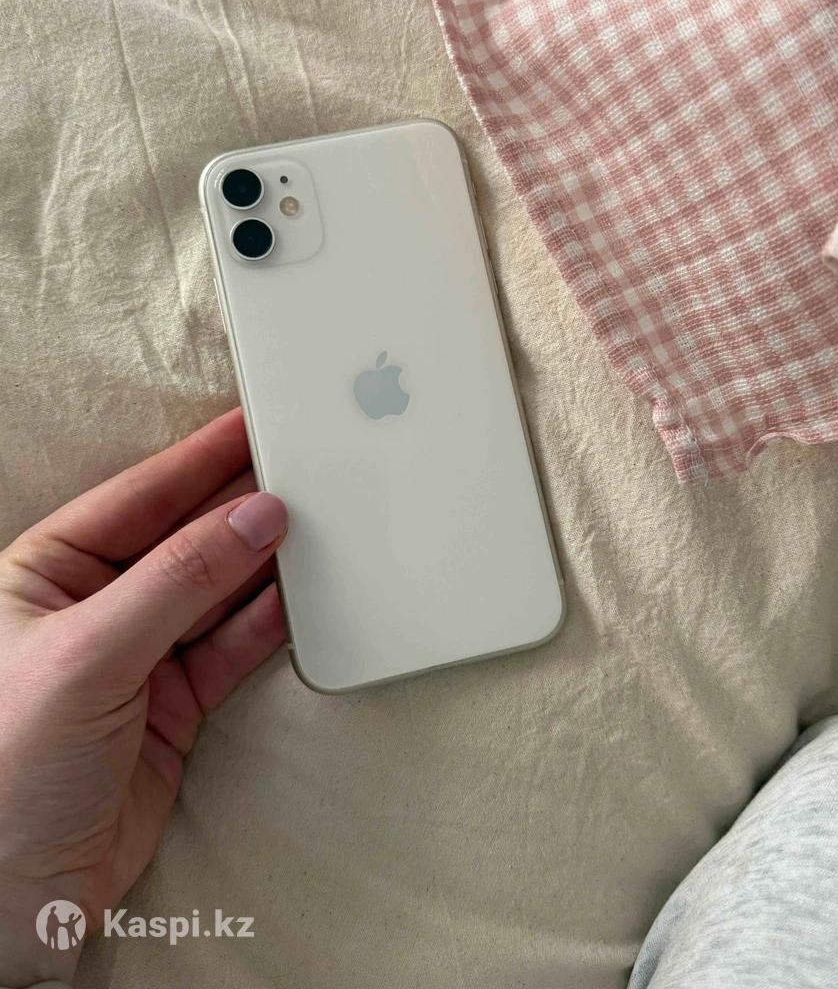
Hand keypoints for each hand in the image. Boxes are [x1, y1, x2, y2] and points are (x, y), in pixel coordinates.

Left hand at [0, 410, 288, 986]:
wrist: (14, 897)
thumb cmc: (5, 767)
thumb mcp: (87, 654)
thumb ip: (179, 582)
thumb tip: (254, 519)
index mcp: (49, 571)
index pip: (140, 496)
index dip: (200, 459)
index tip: (255, 424)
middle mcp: (96, 606)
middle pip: (187, 539)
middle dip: (243, 508)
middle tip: (307, 471)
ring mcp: (139, 655)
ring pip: (219, 591)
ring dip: (267, 563)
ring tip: (322, 525)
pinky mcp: (175, 704)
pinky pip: (234, 646)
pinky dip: (272, 622)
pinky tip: (306, 594)